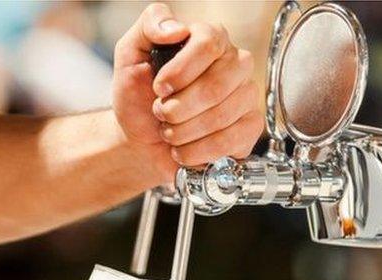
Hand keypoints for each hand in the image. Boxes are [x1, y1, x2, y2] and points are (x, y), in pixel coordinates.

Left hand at [112, 3, 263, 180]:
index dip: (180, 72)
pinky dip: (198, 151)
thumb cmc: (138, 96)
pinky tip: (185, 149)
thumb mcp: (130, 54)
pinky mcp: (250, 127)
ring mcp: (246, 95)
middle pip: (216, 86)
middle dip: (178, 109)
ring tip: (169, 132)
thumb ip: (150, 25)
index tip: (159, 88)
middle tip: (161, 114)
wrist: (140, 140)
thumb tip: (177, 28)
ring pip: (221, 117)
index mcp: (210, 38)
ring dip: (183, 132)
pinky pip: (231, 141)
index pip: (209, 44)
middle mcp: (234, 63)